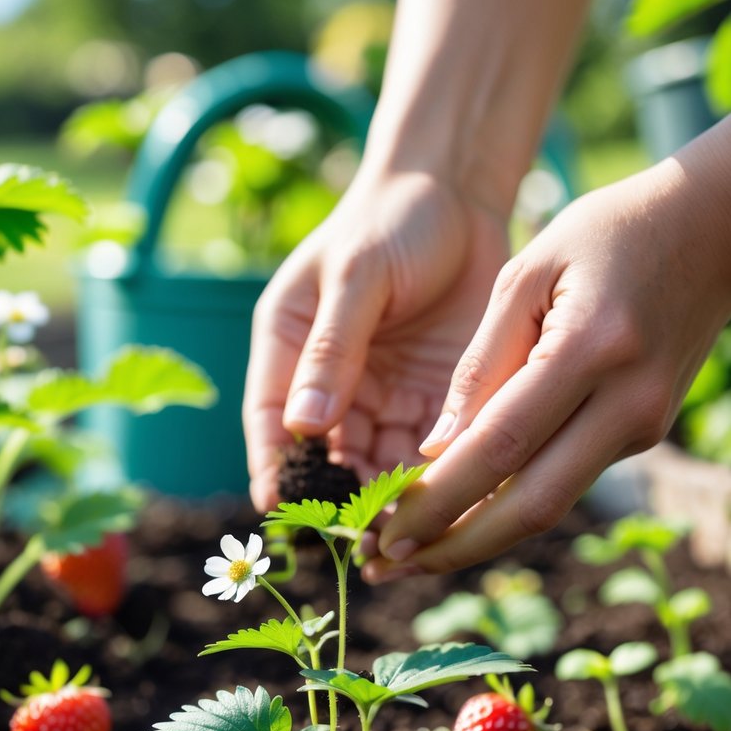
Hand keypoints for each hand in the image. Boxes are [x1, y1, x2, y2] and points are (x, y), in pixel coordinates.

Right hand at [243, 167, 508, 509]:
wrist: (461, 194)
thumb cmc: (392, 220)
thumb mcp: (356, 276)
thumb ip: (333, 347)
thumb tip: (304, 426)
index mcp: (290, 347)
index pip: (270, 420)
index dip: (274, 466)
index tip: (279, 509)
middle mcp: (331, 380)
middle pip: (325, 455)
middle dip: (340, 497)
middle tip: (358, 536)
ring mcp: (381, 392)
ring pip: (376, 462)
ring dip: (387, 497)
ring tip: (402, 531)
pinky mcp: (429, 397)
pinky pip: (425, 449)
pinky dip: (431, 477)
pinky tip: (443, 501)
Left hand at [365, 149, 730, 578]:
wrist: (714, 226)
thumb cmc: (607, 232)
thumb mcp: (525, 274)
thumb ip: (480, 364)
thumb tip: (436, 452)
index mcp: (593, 348)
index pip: (500, 447)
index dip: (438, 500)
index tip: (384, 531)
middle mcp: (627, 401)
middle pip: (531, 505)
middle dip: (454, 547)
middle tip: (388, 566)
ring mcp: (643, 423)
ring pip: (550, 505)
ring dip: (478, 538)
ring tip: (413, 553)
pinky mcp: (643, 431)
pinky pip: (566, 478)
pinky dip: (509, 503)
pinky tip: (461, 513)